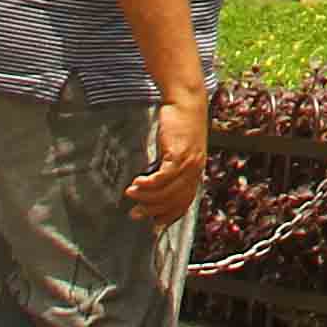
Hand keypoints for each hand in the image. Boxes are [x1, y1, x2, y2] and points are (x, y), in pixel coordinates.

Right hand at [128, 90, 207, 226]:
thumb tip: (155, 182)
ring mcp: (189, 163)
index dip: (169, 216)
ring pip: (166, 192)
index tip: (153, 225)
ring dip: (146, 197)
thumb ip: (172, 165)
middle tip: (135, 214)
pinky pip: (162, 177)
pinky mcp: (179, 154)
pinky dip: (148, 184)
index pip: (184, 203)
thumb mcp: (179, 148)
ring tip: (130, 194)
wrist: (187, 100)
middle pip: (173, 201)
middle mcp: (195, 171)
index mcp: (196, 172)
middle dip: (152, 211)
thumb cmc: (180, 123)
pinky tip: (136, 183)